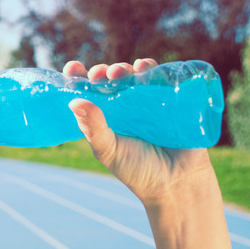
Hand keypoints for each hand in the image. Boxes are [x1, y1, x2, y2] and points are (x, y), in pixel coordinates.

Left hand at [63, 59, 215, 203]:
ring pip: (133, 76)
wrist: (176, 182)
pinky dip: (151, 69)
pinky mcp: (170, 100)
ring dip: (124, 69)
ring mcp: (147, 102)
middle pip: (109, 80)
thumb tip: (74, 102)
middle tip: (99, 74)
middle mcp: (124, 107)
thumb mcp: (108, 150)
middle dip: (102, 73)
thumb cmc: (137, 170)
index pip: (88, 93)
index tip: (72, 68)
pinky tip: (144, 66)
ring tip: (119, 72)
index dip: (79, 78)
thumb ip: (93, 128)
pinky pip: (160, 78)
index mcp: (105, 118)